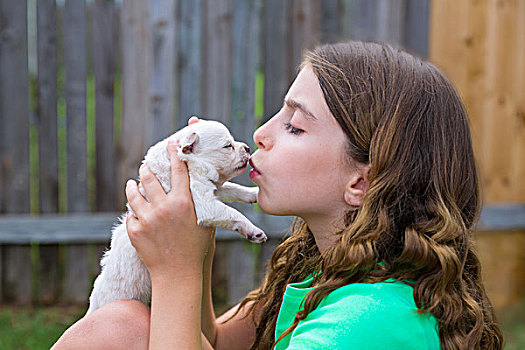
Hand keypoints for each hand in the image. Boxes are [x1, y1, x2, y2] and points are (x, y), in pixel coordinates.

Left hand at [125, 139, 213, 277]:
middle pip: (149, 177)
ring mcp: (147, 218)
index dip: (173, 153)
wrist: (178, 274)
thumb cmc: (197, 248)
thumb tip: (196, 183)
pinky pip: (130, 214)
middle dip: (147, 168)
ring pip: (133, 192)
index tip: (170, 143)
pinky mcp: (134, 230)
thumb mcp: (205, 221)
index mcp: (183, 202)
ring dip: (133, 186)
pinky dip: (134, 211)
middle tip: (146, 166)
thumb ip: (199, 201)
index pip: (177, 169)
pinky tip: (137, 211)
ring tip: (133, 184)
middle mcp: (164, 207)